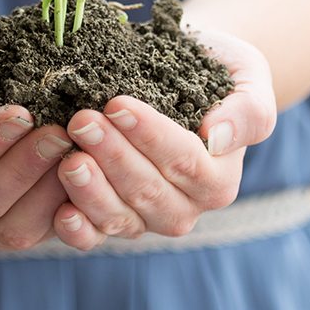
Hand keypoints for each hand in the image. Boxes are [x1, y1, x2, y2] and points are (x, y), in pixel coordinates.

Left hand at [50, 28, 278, 249]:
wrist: (185, 73)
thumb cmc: (218, 72)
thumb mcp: (248, 77)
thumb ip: (247, 111)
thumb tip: (215, 136)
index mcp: (219, 178)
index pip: (183, 160)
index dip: (149, 135)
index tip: (117, 104)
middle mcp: (186, 207)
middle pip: (148, 189)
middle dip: (113, 156)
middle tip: (81, 121)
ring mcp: (148, 219)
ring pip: (120, 216)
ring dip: (91, 190)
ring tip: (68, 159)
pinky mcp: (115, 221)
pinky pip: (97, 237)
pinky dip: (78, 229)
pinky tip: (61, 211)